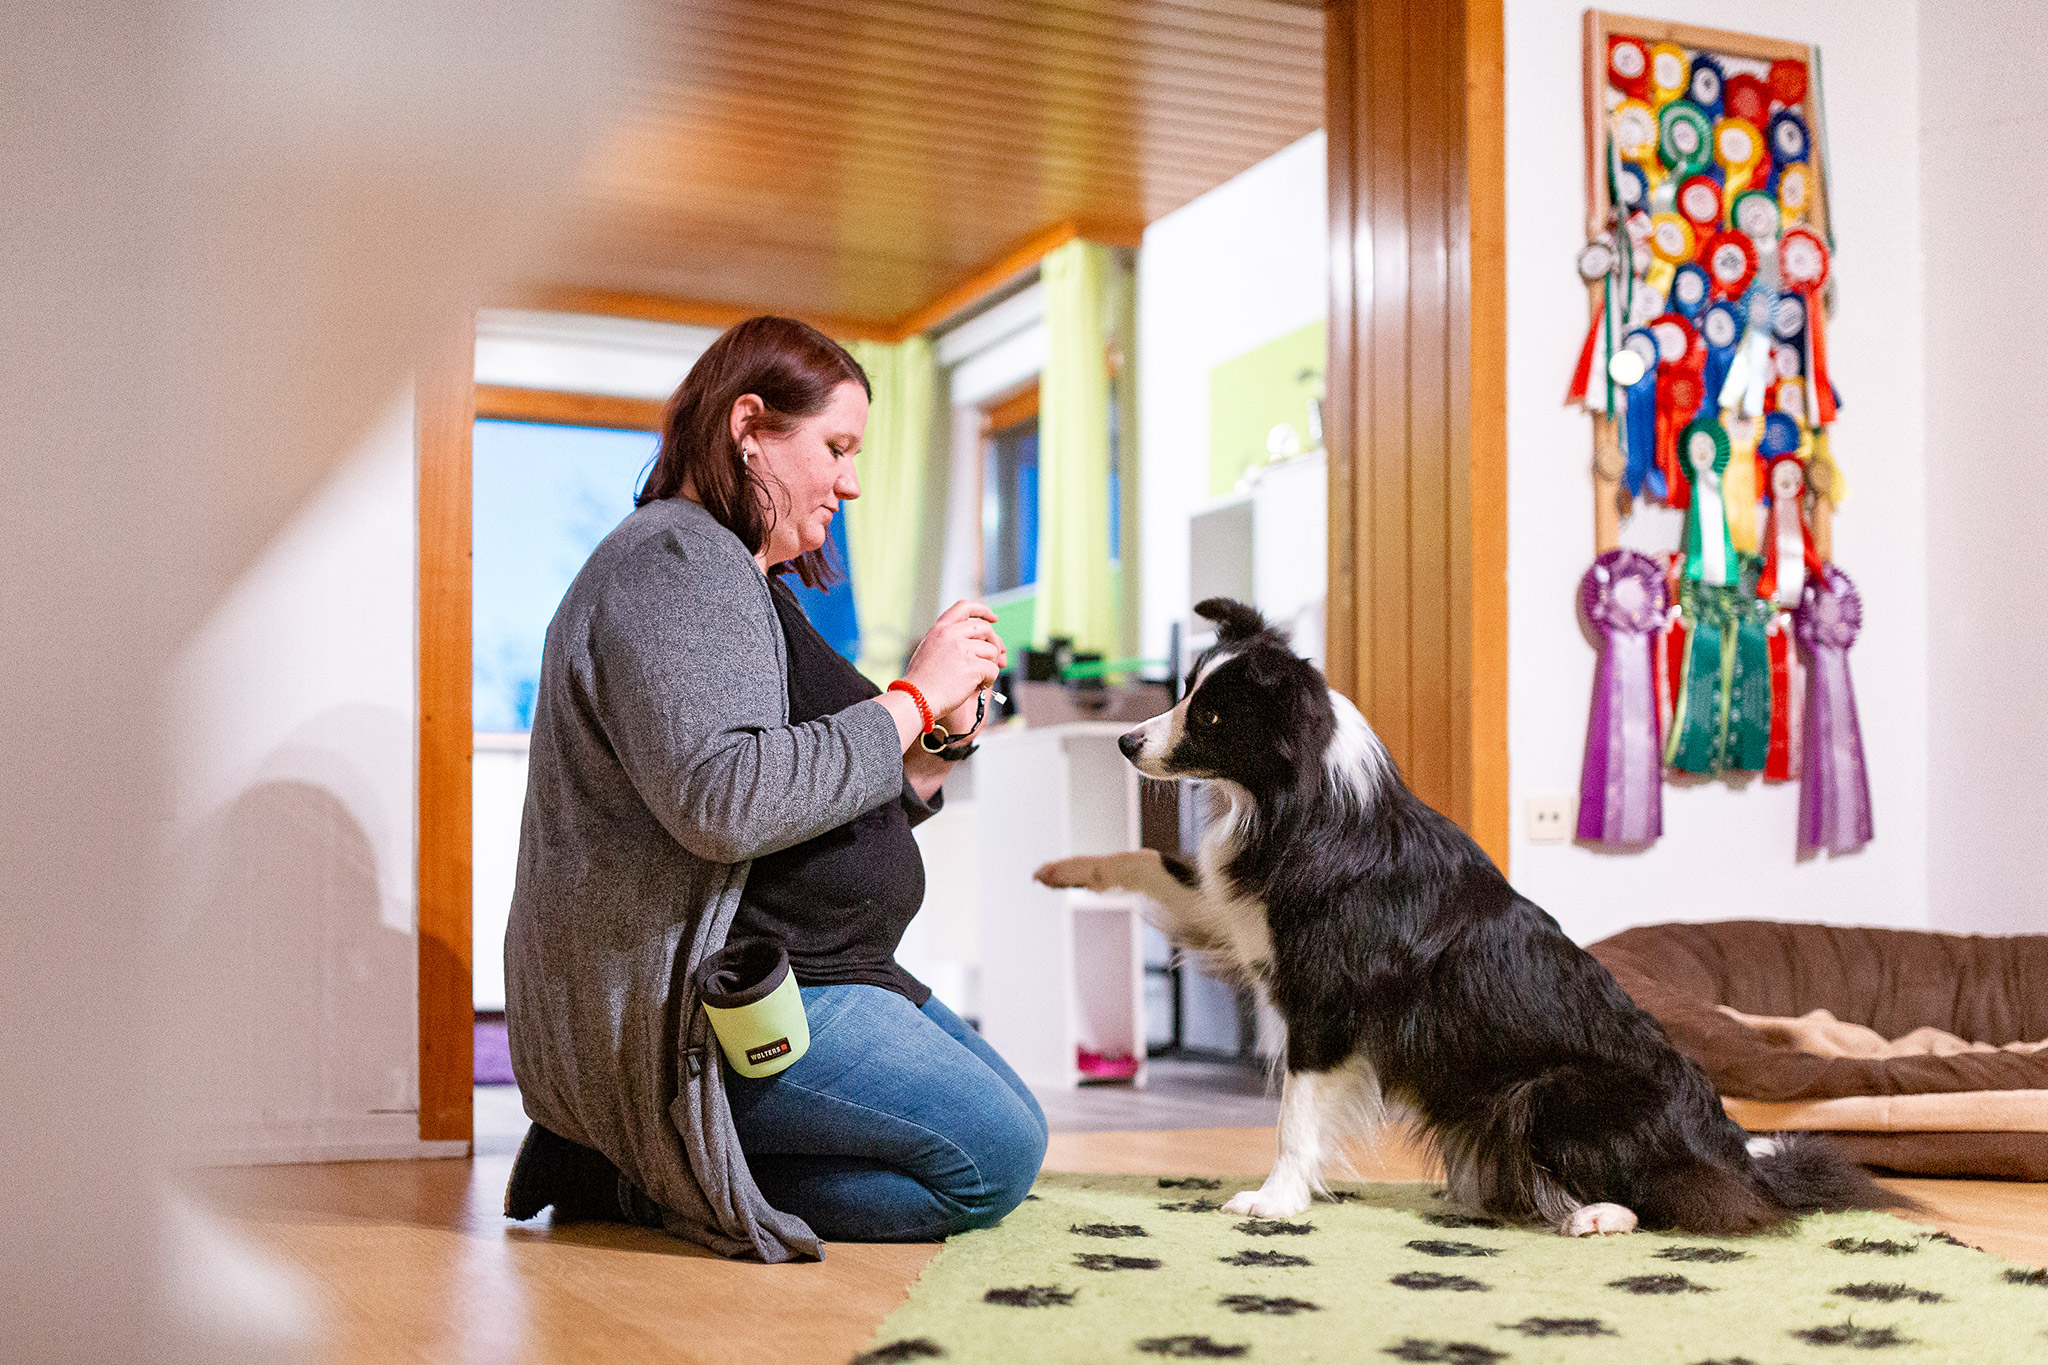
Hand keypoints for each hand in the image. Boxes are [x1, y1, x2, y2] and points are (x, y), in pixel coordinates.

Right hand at [903, 600, 1005, 719]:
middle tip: (998, 657)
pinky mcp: (971, 666)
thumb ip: (948, 642)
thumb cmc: (922, 683)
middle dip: (994, 643)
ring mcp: (961, 649)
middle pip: (985, 629)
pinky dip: (990, 680)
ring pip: (991, 651)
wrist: (916, 700)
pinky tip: (980, 686)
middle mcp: (950, 634)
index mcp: (939, 629)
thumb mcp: (929, 651)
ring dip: (991, 665)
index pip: (964, 607)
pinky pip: (993, 669)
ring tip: (980, 678)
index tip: (993, 619)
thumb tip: (980, 644)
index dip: (982, 610)